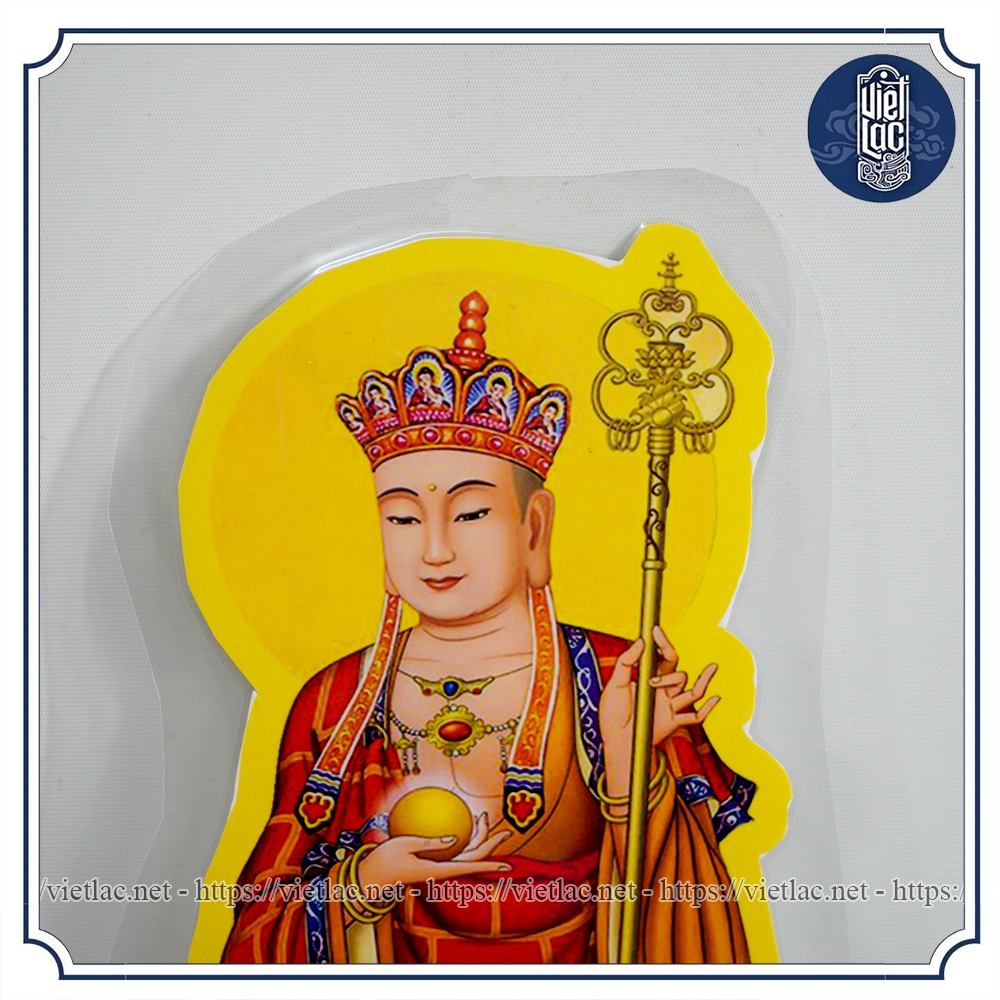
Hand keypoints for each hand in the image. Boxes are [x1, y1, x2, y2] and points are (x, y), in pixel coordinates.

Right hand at [357, 812, 510, 889]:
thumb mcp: (405, 845)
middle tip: (505, 830)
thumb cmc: (385, 859)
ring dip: (478, 838)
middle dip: (491, 843)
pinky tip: (463, 825)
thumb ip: (430, 842)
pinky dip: (464, 839)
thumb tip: (454, 838)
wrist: (372, 877)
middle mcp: (443, 871)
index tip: (507, 865)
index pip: (470, 866)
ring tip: (482, 817)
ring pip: (467, 854)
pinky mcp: (433, 864)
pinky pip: (455, 851)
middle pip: (474, 857)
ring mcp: (439, 867)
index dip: (490, 864)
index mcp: (438, 870)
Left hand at [598, 625, 719, 798]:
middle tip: (654, 671)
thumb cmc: (612, 714)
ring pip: (691, 692)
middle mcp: (663, 691)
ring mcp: (669, 707)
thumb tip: (640, 641)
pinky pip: (695, 717)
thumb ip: (626, 662)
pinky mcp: (673, 723)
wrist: (616, 741)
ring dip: (699, 681)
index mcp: (649, 679)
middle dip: (672, 668)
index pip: (663, 658)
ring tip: (709, 669)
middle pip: (679, 672)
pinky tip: (716, 698)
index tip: (657, 630)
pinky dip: (708, 709)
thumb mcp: (614, 684)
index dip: (663, 644)